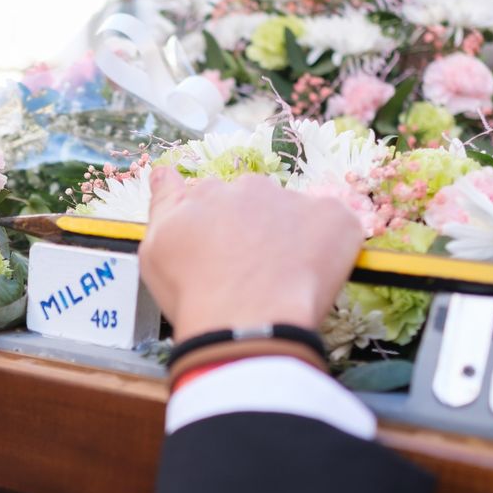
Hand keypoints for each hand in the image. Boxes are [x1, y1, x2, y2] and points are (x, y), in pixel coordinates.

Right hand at [140, 167, 362, 340]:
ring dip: (292, 237)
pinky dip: (331, 246)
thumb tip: (164, 171)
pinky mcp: (334, 217)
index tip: (220, 251)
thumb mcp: (156, 249)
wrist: (244, 321)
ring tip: (282, 281)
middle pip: (255, 203)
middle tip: (252, 272)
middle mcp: (249, 187)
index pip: (213, 196)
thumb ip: (162, 204)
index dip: (217, 226)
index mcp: (206, 194)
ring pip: (295, 214)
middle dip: (255, 230)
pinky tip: (313, 277)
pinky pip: (336, 225)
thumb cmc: (194, 294)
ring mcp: (294, 200)